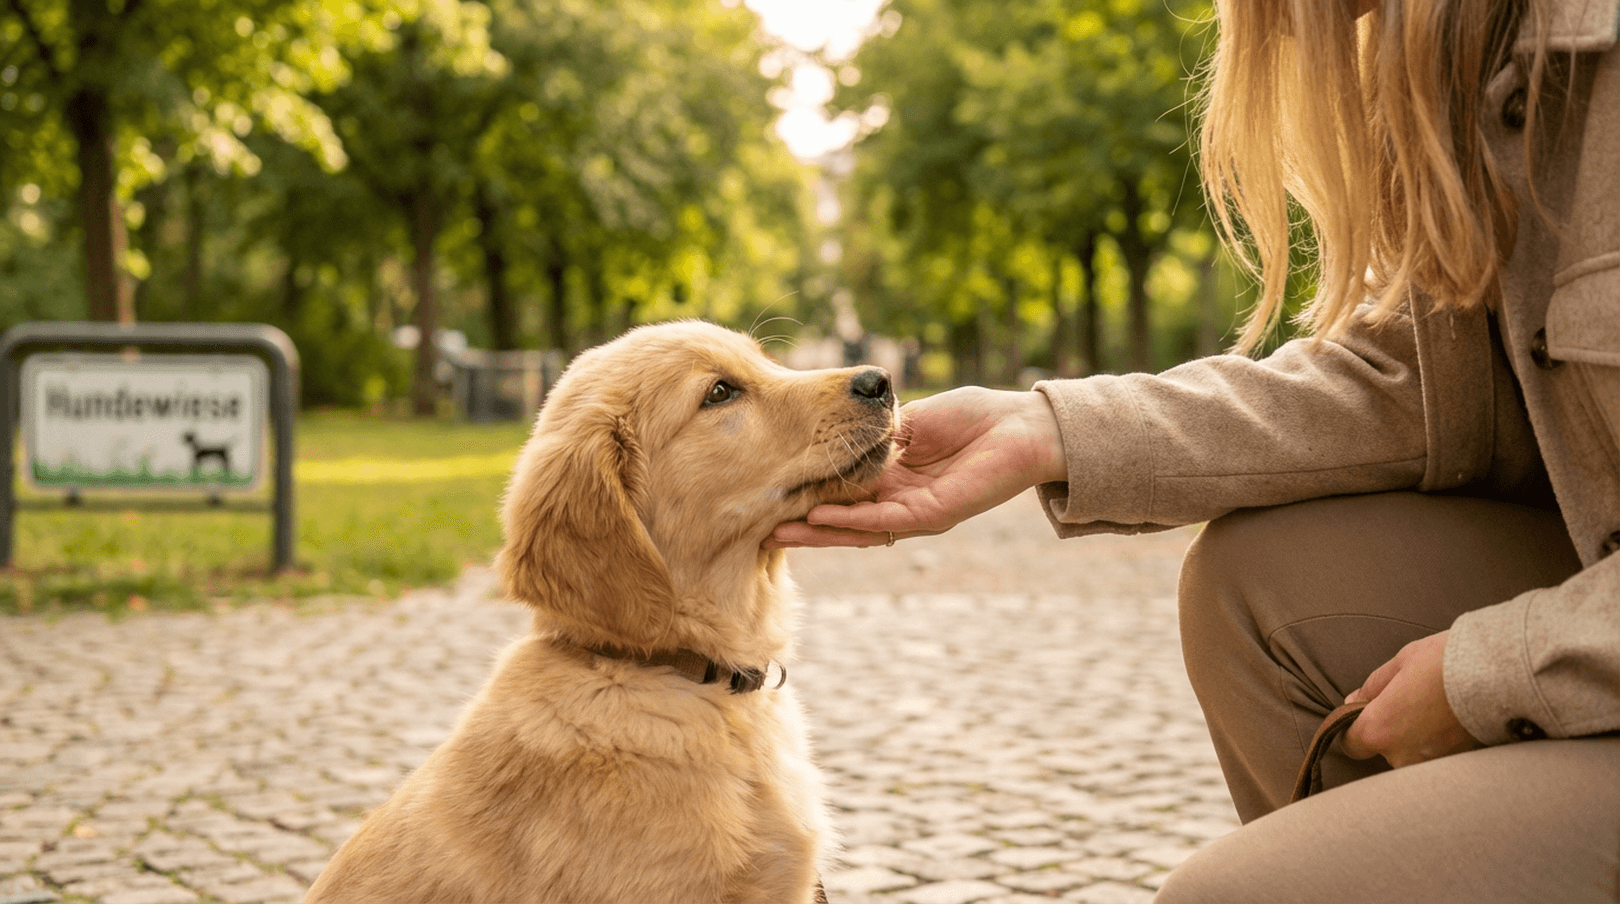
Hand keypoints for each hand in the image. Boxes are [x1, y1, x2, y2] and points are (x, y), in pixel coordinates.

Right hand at [768, 387, 1067, 547]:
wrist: (1022, 427)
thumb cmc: (975, 417)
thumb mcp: (912, 418)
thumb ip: (876, 429)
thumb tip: (836, 424)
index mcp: (895, 477)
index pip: (844, 493)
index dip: (811, 494)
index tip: (775, 493)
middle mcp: (901, 501)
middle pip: (844, 519)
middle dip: (805, 526)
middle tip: (763, 529)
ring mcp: (916, 512)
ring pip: (859, 528)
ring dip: (819, 531)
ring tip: (780, 532)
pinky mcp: (933, 514)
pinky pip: (885, 521)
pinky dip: (851, 520)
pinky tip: (820, 516)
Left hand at [1341, 631, 1483, 767]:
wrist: (1500, 674)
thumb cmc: (1445, 663)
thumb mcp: (1401, 663)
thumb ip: (1373, 688)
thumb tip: (1356, 700)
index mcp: (1379, 731)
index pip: (1351, 744)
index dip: (1354, 727)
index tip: (1365, 710)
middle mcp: (1402, 757)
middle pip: (1384, 749)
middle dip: (1391, 729)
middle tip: (1411, 701)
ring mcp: (1432, 765)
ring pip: (1412, 754)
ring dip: (1418, 737)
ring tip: (1436, 708)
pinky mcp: (1459, 766)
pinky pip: (1439, 756)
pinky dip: (1441, 741)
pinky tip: (1453, 720)